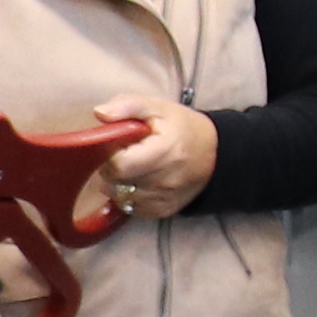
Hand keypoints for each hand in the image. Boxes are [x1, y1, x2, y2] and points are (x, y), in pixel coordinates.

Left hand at [93, 94, 222, 220]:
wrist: (216, 152)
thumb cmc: (182, 127)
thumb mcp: (157, 107)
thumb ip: (128, 106)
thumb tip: (99, 113)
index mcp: (164, 151)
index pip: (118, 165)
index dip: (109, 156)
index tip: (117, 147)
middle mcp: (166, 179)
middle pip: (117, 184)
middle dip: (111, 171)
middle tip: (122, 157)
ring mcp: (166, 198)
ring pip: (122, 198)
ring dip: (119, 185)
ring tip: (132, 169)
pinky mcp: (165, 210)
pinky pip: (133, 208)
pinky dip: (129, 197)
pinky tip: (139, 182)